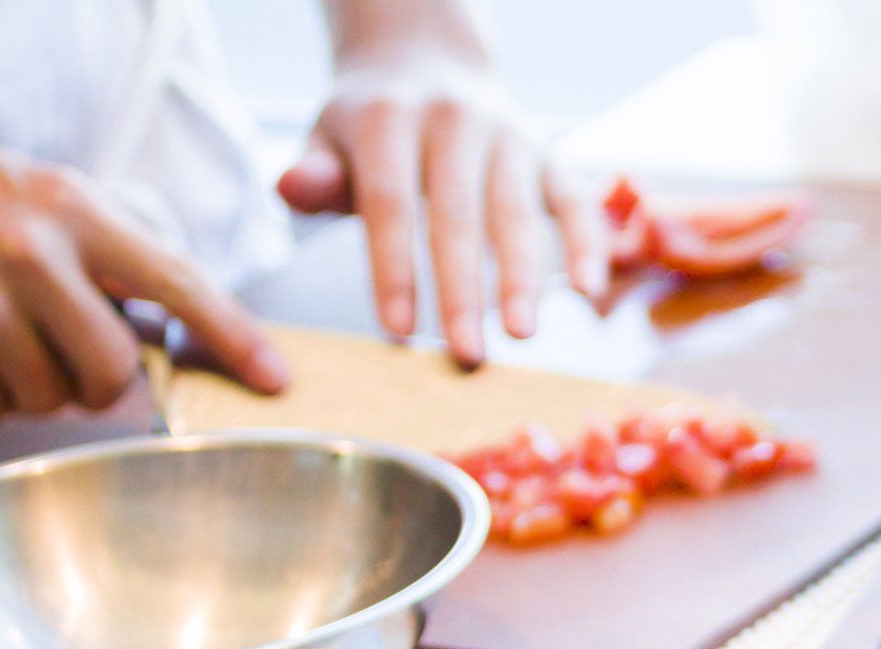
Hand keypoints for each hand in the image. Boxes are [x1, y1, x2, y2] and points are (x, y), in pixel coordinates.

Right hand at [0, 142, 286, 425]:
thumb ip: (123, 258)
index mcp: (76, 213)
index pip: (178, 283)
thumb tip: (202, 335)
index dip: (233, 337)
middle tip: (72, 355)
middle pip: (112, 371)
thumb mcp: (58, 203)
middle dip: (100, 382)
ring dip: (36, 388)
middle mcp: (28, 252)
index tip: (275, 381)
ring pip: (47, 398)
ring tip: (9, 339)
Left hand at [276, 54, 605, 367]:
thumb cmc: (371, 123)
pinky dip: (585, 244)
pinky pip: (572, 200)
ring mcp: (509, 135)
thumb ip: (313, 172)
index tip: (397, 332)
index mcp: (390, 116)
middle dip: (463, 290)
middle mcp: (454, 119)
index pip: (389, 201)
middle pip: (457, 214)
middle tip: (466, 355)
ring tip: (522, 335)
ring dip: (523, 277)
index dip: (394, 267)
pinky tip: (588, 292)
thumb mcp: (327, 136)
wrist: (428, 60)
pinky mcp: (549, 154)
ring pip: (516, 213)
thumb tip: (293, 188)